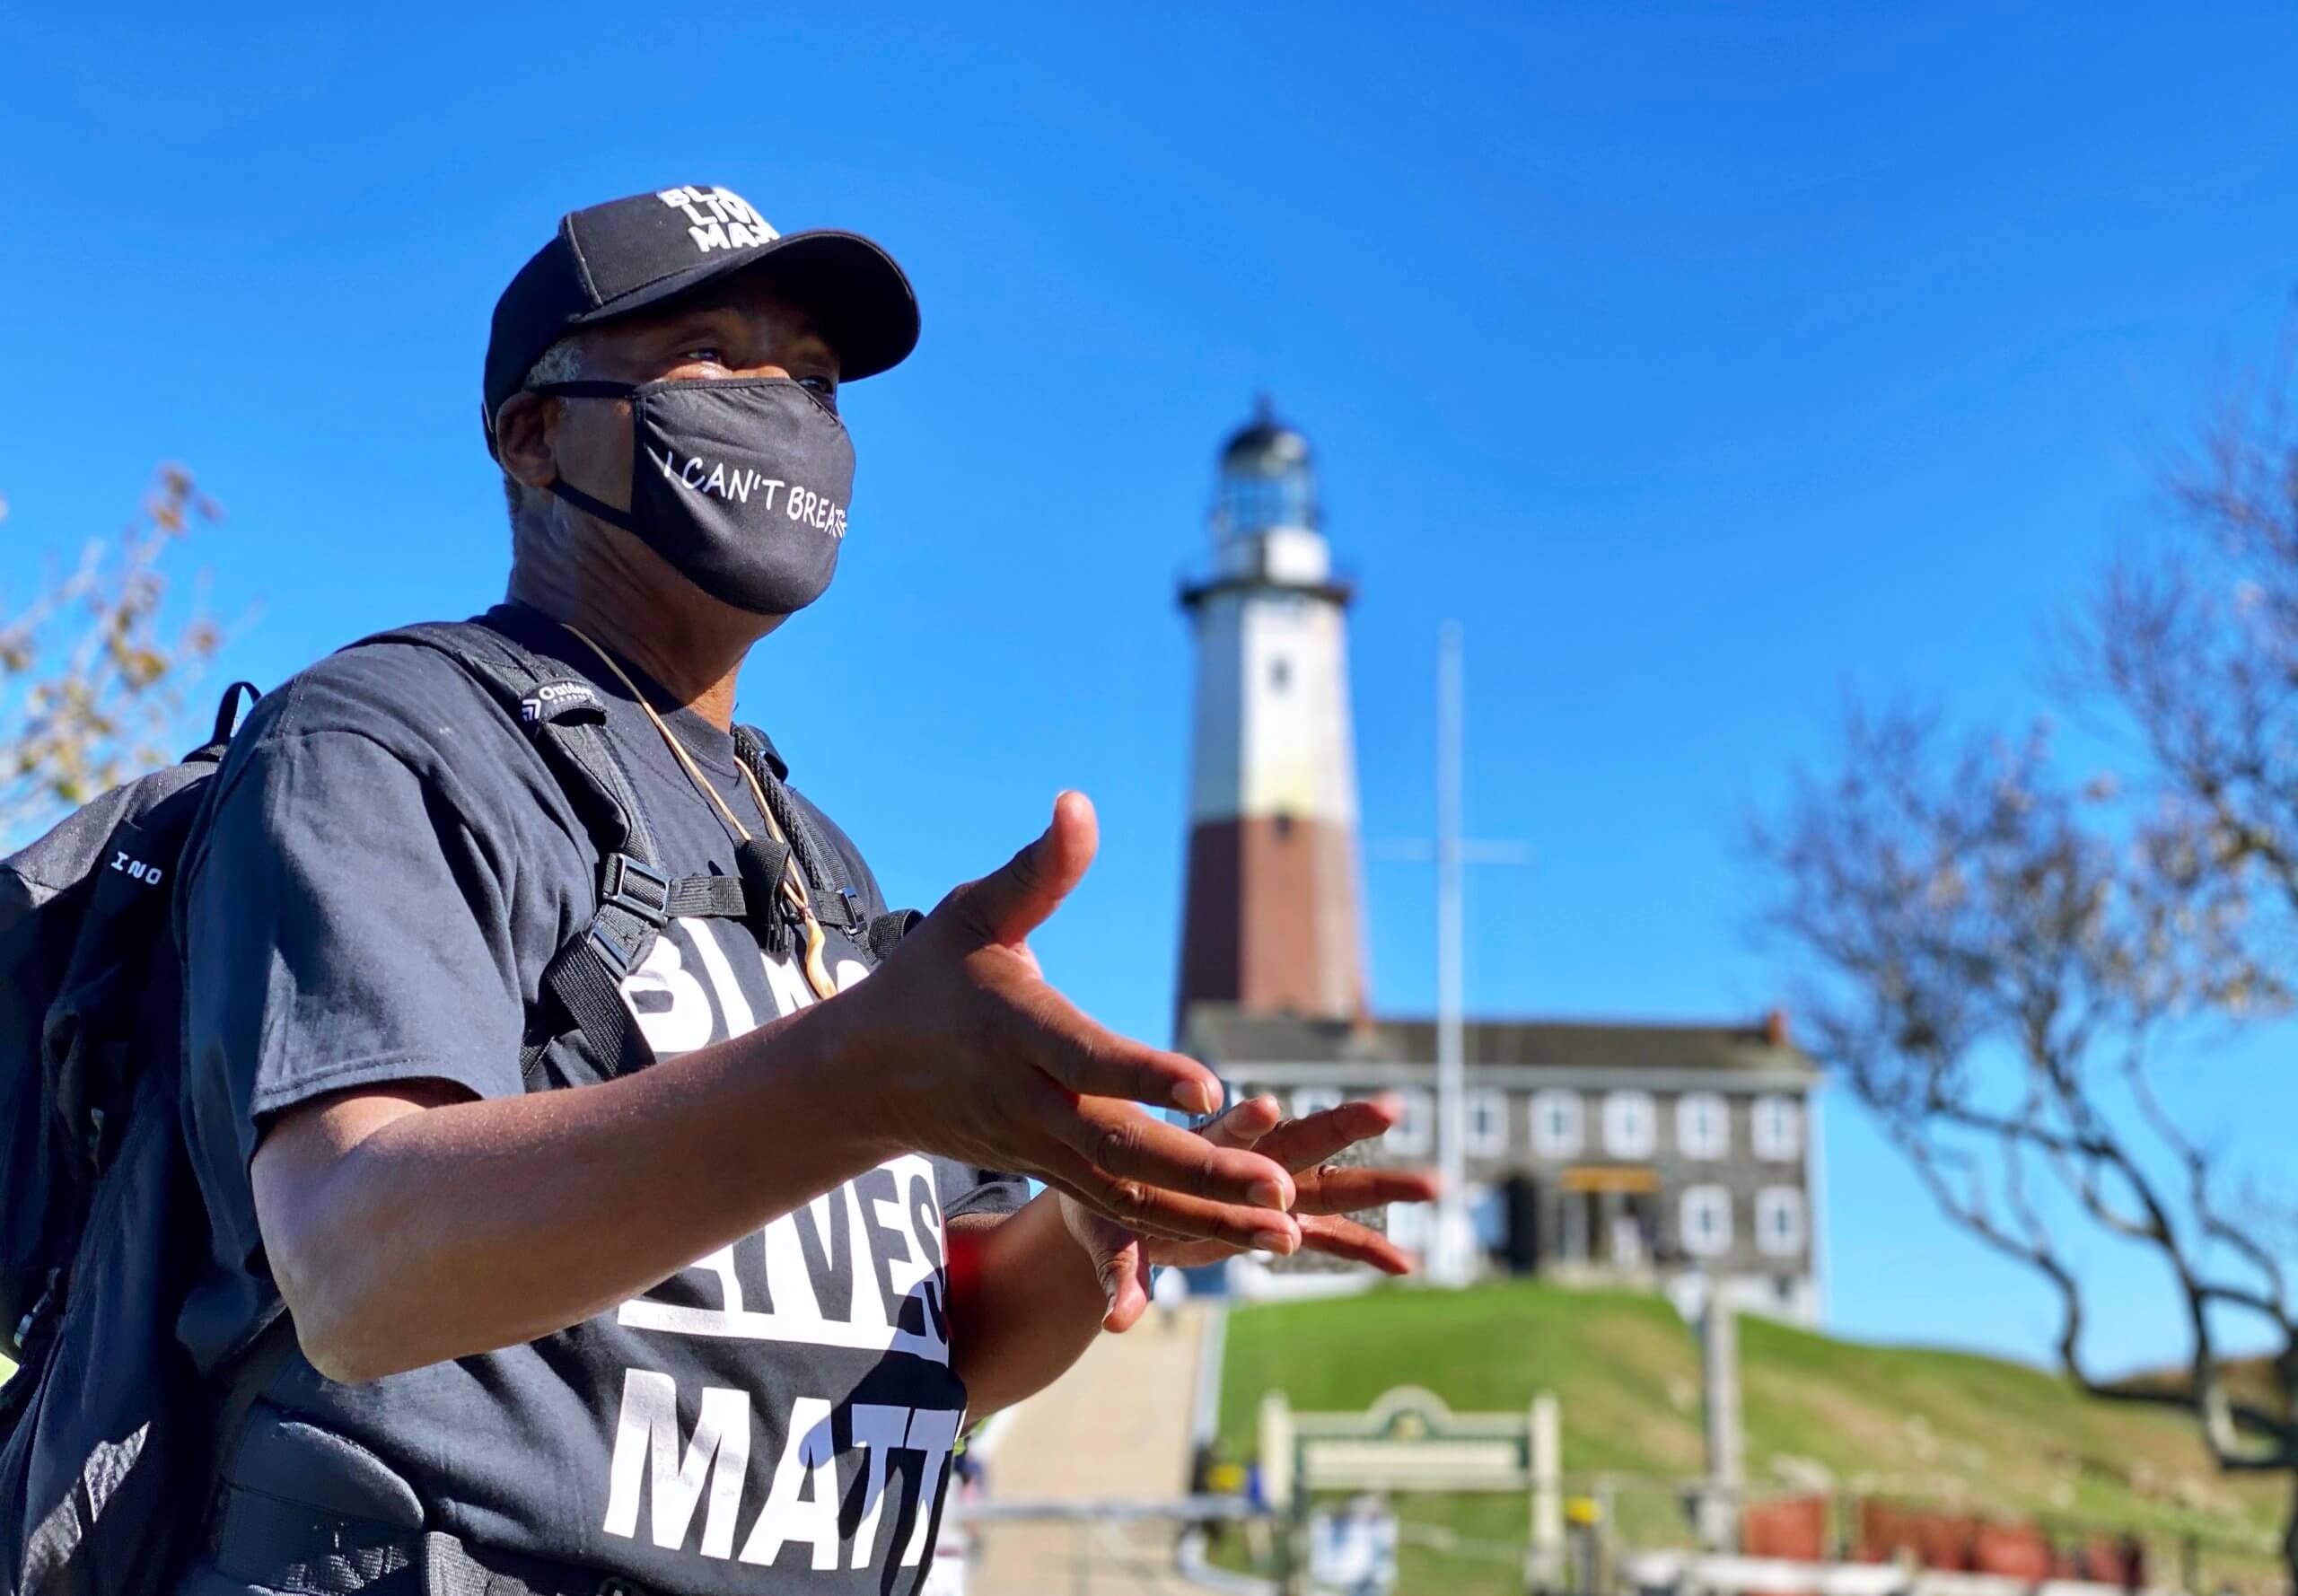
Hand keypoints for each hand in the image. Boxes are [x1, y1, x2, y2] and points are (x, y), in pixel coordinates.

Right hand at [840, 792, 1300, 1251]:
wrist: (867, 1075)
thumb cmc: (931, 975)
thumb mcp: (975, 912)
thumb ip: (1039, 870)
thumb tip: (1079, 802)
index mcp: (1017, 1029)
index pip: (1085, 1060)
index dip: (1144, 1076)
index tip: (1209, 1086)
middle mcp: (1029, 1100)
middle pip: (1118, 1147)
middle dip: (1200, 1172)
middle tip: (1282, 1189)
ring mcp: (1040, 1149)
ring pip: (1127, 1194)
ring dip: (1208, 1217)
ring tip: (1288, 1232)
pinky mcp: (1053, 1175)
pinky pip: (1122, 1212)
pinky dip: (1186, 1229)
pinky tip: (1254, 1238)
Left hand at [1059, 1094, 1440, 1330]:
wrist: (1115, 1201)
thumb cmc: (1103, 1203)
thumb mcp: (1104, 1236)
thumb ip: (1121, 1272)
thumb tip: (1119, 1322)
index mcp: (1202, 1153)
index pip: (1228, 1135)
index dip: (1247, 1125)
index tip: (1265, 1105)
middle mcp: (1249, 1165)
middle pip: (1303, 1142)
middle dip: (1344, 1126)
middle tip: (1390, 1107)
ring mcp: (1272, 1193)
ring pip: (1333, 1185)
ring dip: (1382, 1185)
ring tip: (1438, 1183)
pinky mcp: (1280, 1223)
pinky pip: (1330, 1236)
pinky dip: (1365, 1248)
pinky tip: (1405, 1264)